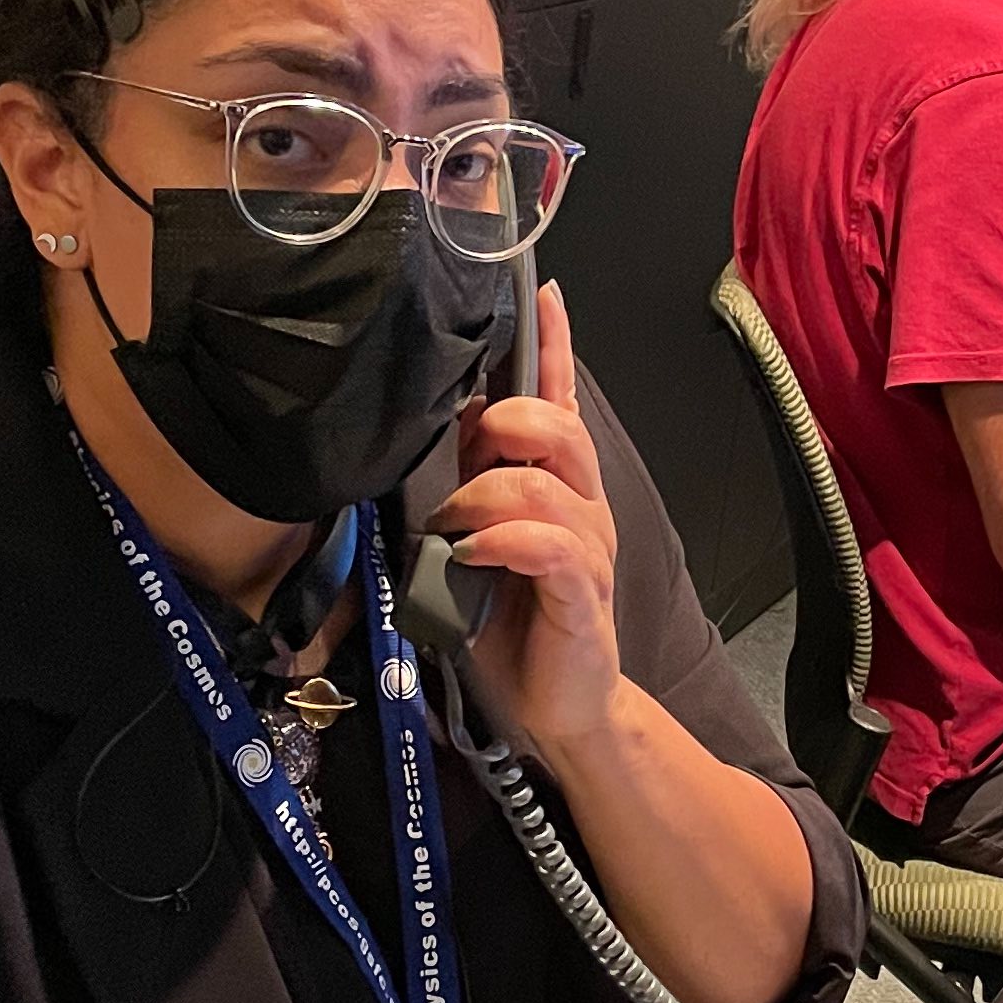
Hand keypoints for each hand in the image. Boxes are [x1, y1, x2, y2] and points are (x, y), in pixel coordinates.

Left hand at [432, 283, 622, 753]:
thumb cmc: (510, 624)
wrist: (555, 710)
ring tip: (453, 525)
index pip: (561, 400)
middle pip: (560, 429)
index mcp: (556, 488)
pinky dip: (509, 540)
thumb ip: (459, 490)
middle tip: (473, 446)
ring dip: (488, 494)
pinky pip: (553, 549)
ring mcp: (587, 551)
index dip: (554, 345)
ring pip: (548, 485)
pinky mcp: (582, 598)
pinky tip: (476, 551)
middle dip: (511, 420)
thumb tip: (415, 437)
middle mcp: (581, 508)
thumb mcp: (473, 543)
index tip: (543, 291)